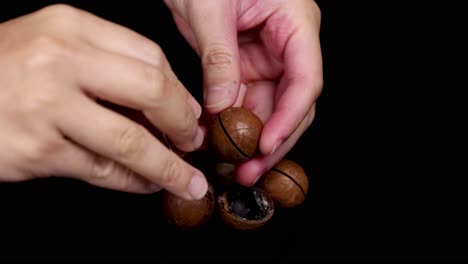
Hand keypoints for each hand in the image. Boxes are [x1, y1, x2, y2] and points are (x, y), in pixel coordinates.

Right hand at [0, 4, 207, 199]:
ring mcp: (46, 106)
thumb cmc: (4, 71)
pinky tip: (145, 183)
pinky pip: (101, 170)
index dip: (180, 90)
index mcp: (71, 26)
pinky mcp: (36, 150)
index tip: (190, 111)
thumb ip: (107, 65)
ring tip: (186, 179)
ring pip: (132, 141)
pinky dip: (132, 181)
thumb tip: (166, 104)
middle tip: (192, 141)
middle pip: (152, 91)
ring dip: (168, 166)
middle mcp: (60, 60)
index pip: (150, 56)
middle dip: (183, 123)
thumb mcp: (53, 46)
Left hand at [164, 0, 322, 184]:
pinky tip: (223, 144)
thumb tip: (223, 107)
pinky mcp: (248, 66)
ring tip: (237, 167)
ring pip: (271, 107)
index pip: (306, 78)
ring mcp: (269, 57)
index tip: (267, 144)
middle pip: (293, 101)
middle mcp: (289, 43)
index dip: (290, 117)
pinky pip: (248, 101)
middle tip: (252, 170)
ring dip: (254, 138)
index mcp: (296, 22)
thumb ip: (219, 60)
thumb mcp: (210, 11)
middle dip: (274, 138)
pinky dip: (236, 123)